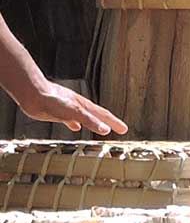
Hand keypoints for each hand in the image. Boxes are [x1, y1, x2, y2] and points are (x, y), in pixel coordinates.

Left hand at [7, 74, 126, 135]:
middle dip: (108, 122)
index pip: (103, 115)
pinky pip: (69, 119)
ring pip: (85, 117)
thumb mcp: (74, 112)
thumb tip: (106, 130)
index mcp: (84, 106)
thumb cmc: (51, 100)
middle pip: (96, 115)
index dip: (114, 122)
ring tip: (100, 128)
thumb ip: (89, 121)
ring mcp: (67, 109)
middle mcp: (77, 106)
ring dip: (93, 123)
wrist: (30, 93)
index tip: (124, 129)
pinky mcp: (56, 112)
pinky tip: (74, 127)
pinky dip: (75, 123)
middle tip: (120, 129)